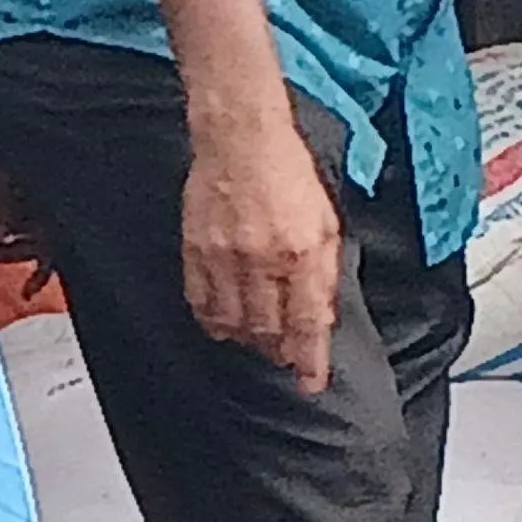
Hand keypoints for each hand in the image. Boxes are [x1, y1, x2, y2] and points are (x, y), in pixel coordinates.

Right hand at [182, 98, 341, 391]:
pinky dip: (213, 320)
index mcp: (301, 253)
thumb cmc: (287, 173)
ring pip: (233, 323)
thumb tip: (320, 316)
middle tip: (282, 356)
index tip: (310, 382)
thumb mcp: (326, 223)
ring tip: (255, 340)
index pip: (306, 323)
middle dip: (277, 350)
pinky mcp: (196, 250)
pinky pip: (201, 301)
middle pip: (267, 329)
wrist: (240, 138)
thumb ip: (324, 273)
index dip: (309, 360)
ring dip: (246, 339)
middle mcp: (263, 260)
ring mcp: (225, 257)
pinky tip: (223, 323)